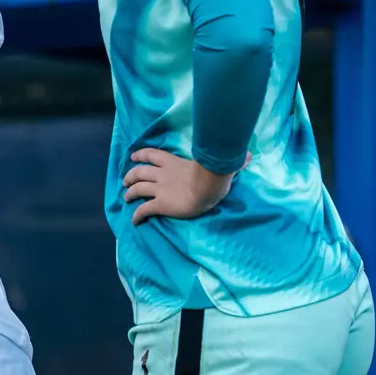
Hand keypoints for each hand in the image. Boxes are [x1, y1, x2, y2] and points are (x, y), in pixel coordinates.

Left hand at [123, 147, 249, 225]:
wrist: (207, 187)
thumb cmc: (214, 174)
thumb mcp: (220, 163)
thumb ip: (232, 160)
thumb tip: (250, 155)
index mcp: (173, 162)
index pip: (153, 154)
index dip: (141, 155)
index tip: (134, 157)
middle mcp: (162, 174)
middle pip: (140, 172)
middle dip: (130, 176)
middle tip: (126, 181)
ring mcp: (160, 189)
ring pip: (137, 189)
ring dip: (129, 193)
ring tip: (126, 197)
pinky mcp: (160, 204)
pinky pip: (144, 209)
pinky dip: (137, 214)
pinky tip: (134, 220)